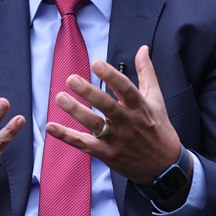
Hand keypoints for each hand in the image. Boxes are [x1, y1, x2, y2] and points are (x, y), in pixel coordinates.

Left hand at [44, 46, 191, 207]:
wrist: (164, 167)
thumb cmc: (158, 129)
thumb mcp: (156, 99)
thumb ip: (146, 73)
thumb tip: (142, 49)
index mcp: (141, 107)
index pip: (126, 89)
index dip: (111, 76)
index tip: (96, 64)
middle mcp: (129, 123)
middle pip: (108, 106)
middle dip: (89, 92)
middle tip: (71, 79)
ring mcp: (117, 140)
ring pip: (94, 125)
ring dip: (76, 112)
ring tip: (60, 97)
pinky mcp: (107, 154)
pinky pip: (84, 144)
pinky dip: (67, 136)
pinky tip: (51, 127)